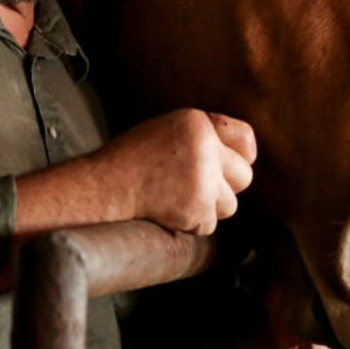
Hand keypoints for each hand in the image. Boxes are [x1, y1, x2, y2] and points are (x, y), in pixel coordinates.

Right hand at [95, 108, 255, 234]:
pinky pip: (209, 225)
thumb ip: (203, 136)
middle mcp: (205, 147)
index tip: (230, 164)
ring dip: (208, 208)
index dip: (241, 156)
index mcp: (198, 123)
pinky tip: (168, 210)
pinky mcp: (196, 208)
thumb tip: (243, 154)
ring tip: (178, 198)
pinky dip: (191, 224)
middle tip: (197, 187)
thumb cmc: (130, 160)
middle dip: (225, 187)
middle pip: (244, 177)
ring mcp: (203, 179)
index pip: (246, 140)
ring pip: (229, 205)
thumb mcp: (168, 129)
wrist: (103, 186)